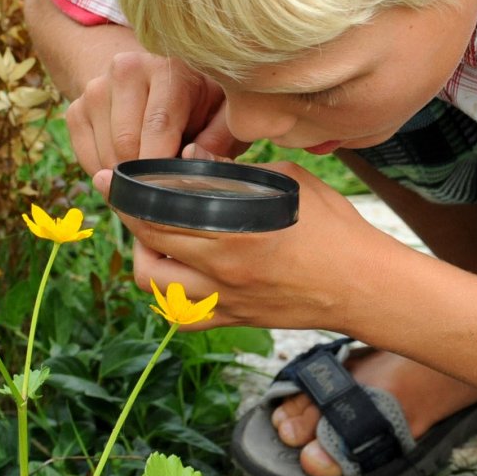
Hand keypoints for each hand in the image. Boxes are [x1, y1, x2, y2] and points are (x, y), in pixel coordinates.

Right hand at [65, 51, 246, 174]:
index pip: (158, 124)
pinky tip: (130, 167)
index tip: (170, 191)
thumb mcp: (221, 117)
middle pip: (125, 143)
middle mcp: (126, 69)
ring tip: (152, 173)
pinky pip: (87, 160)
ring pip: (105, 156)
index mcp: (168, 68)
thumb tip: (192, 158)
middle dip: (146, 177)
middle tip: (166, 191)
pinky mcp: (76, 109)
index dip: (162, 165)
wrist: (154, 84)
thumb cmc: (199, 106)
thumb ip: (219, 140)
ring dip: (128, 178)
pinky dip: (108, 175)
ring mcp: (95, 88)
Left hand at [95, 155, 405, 331]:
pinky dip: (169, 293)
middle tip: (127, 201)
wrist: (364, 285)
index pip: (160, 209)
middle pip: (148, 246)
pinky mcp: (234, 319)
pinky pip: (183, 314)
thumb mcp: (289, 180)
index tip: (112, 178)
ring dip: (145, 257)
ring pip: (156, 285)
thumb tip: (195, 156)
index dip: (129, 192)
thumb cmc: (334, 226)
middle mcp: (224, 268)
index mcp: (235, 228)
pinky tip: (177, 271)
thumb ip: (237, 171)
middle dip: (129, 220)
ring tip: (152, 236)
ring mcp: (226, 299)